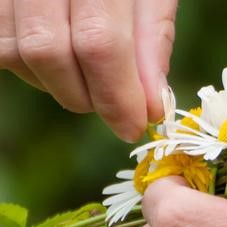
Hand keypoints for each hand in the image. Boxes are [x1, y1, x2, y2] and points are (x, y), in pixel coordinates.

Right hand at [0, 0, 177, 141]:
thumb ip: (153, 40)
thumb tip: (150, 105)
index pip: (98, 42)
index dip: (115, 94)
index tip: (133, 125)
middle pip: (46, 50)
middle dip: (84, 95)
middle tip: (112, 105)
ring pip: (13, 51)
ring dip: (53, 82)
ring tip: (87, 73)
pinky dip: (27, 63)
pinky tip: (56, 55)